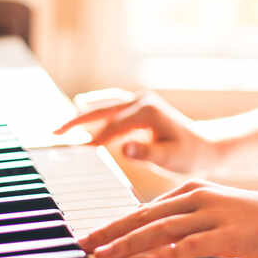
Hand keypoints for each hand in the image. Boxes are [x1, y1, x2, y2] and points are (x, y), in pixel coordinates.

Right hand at [53, 91, 216, 174]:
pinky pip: (109, 108)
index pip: (113, 126)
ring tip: (59, 129)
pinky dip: (93, 115)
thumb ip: (147, 153)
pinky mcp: (137, 107)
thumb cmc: (189, 154)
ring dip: (81, 116)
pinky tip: (79, 124)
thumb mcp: (171, 157)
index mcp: (147, 111)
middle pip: (101, 109)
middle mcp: (141, 101)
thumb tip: (123, 147)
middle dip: (76, 121)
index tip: (75, 150)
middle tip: (54, 133)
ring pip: (102, 106)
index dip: (94, 138)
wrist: (204, 145)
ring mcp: (138, 102)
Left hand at [77, 181, 257, 257]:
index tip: (89, 241)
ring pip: (161, 228)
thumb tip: (158, 249)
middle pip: (143, 216)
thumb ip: (189, 230)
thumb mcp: (220, 220)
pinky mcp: (230, 234)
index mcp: (193, 192)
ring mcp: (214, 214)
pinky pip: (193, 243)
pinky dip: (169, 252)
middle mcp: (199, 197)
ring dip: (129, 244)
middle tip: (81, 248)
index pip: (143, 210)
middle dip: (109, 232)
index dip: (113, 226)